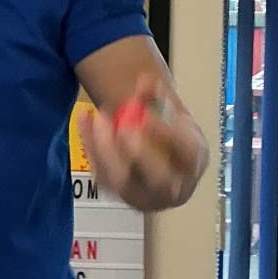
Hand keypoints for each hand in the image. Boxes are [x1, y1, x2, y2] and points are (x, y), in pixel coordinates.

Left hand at [79, 72, 205, 212]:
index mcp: (193, 164)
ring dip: (105, 149)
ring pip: (122, 181)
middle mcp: (174, 189)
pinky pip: (102, 177)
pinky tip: (84, 121)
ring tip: (97, 116)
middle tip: (122, 126)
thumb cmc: (167, 132)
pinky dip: (90, 149)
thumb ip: (155, 96)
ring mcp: (146, 198)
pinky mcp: (121, 198)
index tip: (146, 115)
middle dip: (139, 152)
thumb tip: (145, 80)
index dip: (166, 134)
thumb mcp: (168, 113)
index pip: (186, 153)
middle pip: (157, 177)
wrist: (159, 159)